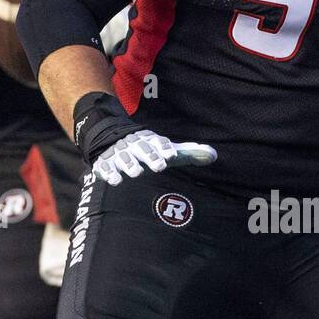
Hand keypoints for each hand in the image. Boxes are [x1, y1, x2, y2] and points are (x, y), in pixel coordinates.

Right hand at [93, 130, 216, 184]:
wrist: (112, 137)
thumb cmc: (147, 149)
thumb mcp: (166, 149)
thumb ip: (188, 153)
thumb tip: (213, 155)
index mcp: (150, 140)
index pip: (158, 143)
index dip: (165, 149)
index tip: (171, 155)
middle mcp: (134, 145)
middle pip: (143, 149)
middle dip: (150, 156)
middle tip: (159, 165)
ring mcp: (118, 153)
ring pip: (124, 157)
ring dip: (129, 164)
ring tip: (135, 173)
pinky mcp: (104, 162)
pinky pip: (105, 166)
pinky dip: (108, 172)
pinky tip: (115, 180)